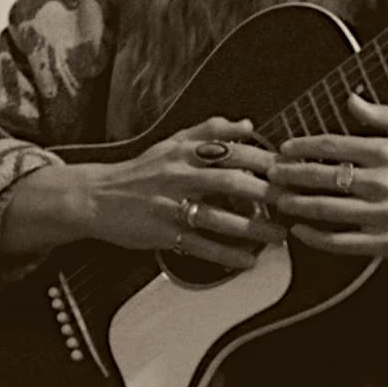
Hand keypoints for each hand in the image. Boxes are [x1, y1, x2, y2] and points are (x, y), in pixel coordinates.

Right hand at [14, 119, 283, 277]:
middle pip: (230, 182)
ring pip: (219, 217)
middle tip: (291, 204)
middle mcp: (178, 175)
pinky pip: (201, 245)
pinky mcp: (163, 232)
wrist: (96, 197)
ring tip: (278, 236)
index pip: (232, 150)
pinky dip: (227, 255)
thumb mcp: (172, 142)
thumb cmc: (139, 172)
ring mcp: (170, 205)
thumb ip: (210, 131)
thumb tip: (248, 125)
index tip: (288, 170)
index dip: (264, 161)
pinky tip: (247, 261)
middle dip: (266, 194)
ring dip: (253, 229)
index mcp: (184, 151)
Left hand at [267, 101, 387, 274]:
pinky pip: (343, 241)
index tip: (284, 148)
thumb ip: (385, 117)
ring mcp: (384, 215)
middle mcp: (384, 182)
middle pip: (323, 176)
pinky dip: (316, 237)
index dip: (303, 146)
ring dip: (296, 204)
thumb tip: (352, 99)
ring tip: (277, 200)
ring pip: (327, 209)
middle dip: (290, 174)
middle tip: (270, 174)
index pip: (334, 145)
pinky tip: (300, 231)